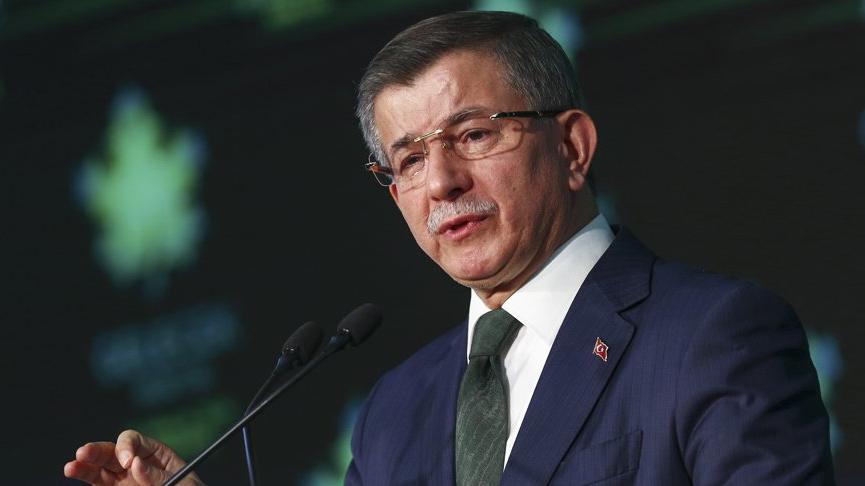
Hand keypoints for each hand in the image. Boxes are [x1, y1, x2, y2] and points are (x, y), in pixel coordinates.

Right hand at [64, 429, 204, 485]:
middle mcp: (134, 464)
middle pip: (111, 452)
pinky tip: (75, 472)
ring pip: (99, 470)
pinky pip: (100, 485)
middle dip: (96, 451)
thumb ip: (158, 475)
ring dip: (84, 467)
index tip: (128, 462)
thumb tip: (135, 464)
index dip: (126, 447)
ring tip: (71, 467)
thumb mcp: (182, 482)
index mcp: (154, 453)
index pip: (134, 440)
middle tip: (83, 453)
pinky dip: (86, 478)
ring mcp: (122, 480)